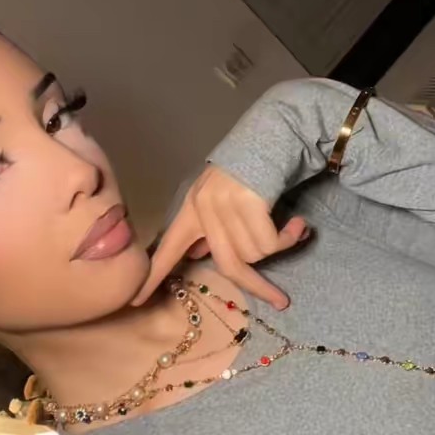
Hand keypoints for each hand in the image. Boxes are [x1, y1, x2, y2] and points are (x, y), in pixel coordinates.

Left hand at [131, 165, 306, 308]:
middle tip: (279, 301)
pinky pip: (269, 243)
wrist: (272, 133)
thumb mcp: (218, 200)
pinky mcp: (248, 201)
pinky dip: (288, 239)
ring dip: (276, 247)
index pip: (168, 248)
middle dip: (256, 286)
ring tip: (289, 229)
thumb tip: (196, 255)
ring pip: (253, 254)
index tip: (135, 301)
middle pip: (227, 264)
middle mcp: (204, 208)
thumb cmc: (248, 171)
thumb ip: (207, 228)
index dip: (153, 276)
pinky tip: (298, 226)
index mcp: (192, 209)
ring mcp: (225, 204)